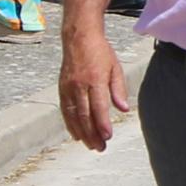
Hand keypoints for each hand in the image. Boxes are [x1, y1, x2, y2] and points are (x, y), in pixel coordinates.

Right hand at [57, 33, 131, 150]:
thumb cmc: (101, 52)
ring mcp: (68, 87)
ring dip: (82, 133)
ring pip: (73, 116)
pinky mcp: (61, 89)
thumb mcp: (115, 67)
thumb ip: (119, 89)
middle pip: (84, 115)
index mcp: (95, 79)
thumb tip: (124, 109)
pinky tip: (77, 135)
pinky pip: (65, 111)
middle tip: (100, 148)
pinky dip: (70, 125)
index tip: (107, 137)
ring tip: (91, 146)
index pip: (98, 106)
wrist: (79, 38)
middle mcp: (79, 85)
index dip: (102, 123)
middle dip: (92, 134)